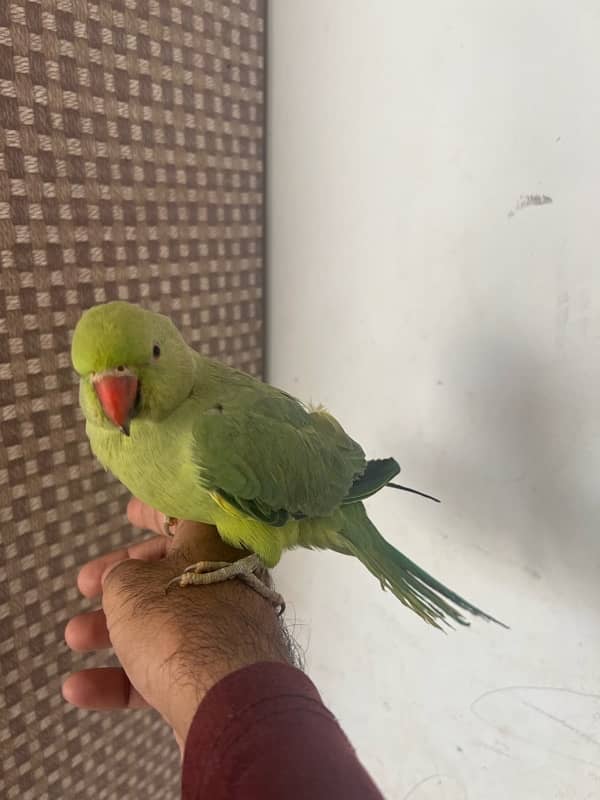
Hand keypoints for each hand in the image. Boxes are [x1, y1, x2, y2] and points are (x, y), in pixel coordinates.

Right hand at [62, 499, 292, 752]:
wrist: (227, 699)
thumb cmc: (176, 621)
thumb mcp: (130, 586)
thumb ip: (120, 576)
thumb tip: (123, 580)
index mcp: (215, 546)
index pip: (185, 517)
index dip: (154, 512)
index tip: (129, 512)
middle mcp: (227, 584)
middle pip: (167, 574)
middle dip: (119, 581)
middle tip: (85, 584)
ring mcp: (223, 633)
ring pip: (162, 624)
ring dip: (112, 630)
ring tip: (73, 636)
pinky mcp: (215, 678)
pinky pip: (166, 670)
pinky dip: (124, 678)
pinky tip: (78, 689)